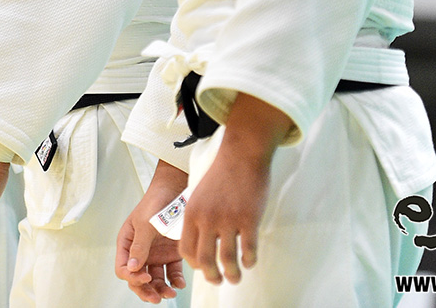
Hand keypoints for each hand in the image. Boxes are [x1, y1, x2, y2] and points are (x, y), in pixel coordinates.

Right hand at [116, 161, 188, 302]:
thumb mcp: (145, 223)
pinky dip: (175, 280)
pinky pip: (172, 273)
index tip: (146, 277)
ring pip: (155, 279)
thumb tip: (133, 269)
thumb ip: (139, 246)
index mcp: (127, 242)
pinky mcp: (172, 254)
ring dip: (161, 289)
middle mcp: (140, 251)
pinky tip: (180, 283)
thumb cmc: (156, 202)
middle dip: (145, 290)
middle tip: (156, 298)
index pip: (123, 268)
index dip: (132, 277)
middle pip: (138, 278)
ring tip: (171, 293)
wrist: (176, 190)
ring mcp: (156, 254)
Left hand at [178, 93, 289, 285]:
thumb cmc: (221, 172)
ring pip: (227, 260)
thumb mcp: (199, 192)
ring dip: (232, 275)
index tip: (203, 267)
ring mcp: (227, 219)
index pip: (186, 249)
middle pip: (204, 260)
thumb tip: (202, 238)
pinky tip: (250, 261)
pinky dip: (249, 260)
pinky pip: (248, 250)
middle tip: (218, 281)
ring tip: (236, 278)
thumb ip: (198, 214)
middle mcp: (206, 218)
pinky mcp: (248, 219)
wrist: (241, 152)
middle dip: (211, 276)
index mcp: (191, 212)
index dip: (194, 264)